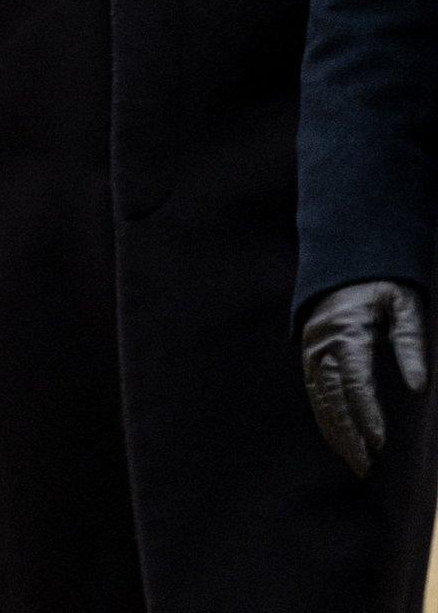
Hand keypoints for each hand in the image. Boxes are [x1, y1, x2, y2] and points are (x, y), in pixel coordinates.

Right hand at [302, 280, 427, 476]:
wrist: (344, 262)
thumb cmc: (382, 284)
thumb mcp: (405, 305)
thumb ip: (411, 344)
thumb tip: (419, 388)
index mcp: (345, 331)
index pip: (356, 381)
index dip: (367, 414)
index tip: (382, 443)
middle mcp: (322, 344)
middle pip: (333, 397)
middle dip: (349, 435)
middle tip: (367, 468)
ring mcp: (312, 350)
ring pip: (321, 399)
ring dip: (337, 433)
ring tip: (356, 464)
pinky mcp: (311, 355)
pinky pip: (317, 393)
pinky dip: (327, 419)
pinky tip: (340, 440)